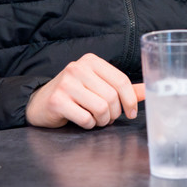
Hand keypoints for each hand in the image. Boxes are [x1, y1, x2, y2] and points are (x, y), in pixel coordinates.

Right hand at [26, 53, 142, 129]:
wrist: (39, 103)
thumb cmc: (73, 94)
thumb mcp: (97, 85)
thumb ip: (122, 88)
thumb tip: (148, 90)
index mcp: (91, 61)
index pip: (121, 80)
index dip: (130, 100)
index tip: (131, 113)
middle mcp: (78, 68)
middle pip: (112, 96)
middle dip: (114, 113)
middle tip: (108, 118)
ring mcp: (66, 84)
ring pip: (100, 108)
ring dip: (102, 120)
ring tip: (96, 119)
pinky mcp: (57, 101)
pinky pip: (85, 118)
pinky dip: (89, 124)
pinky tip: (83, 120)